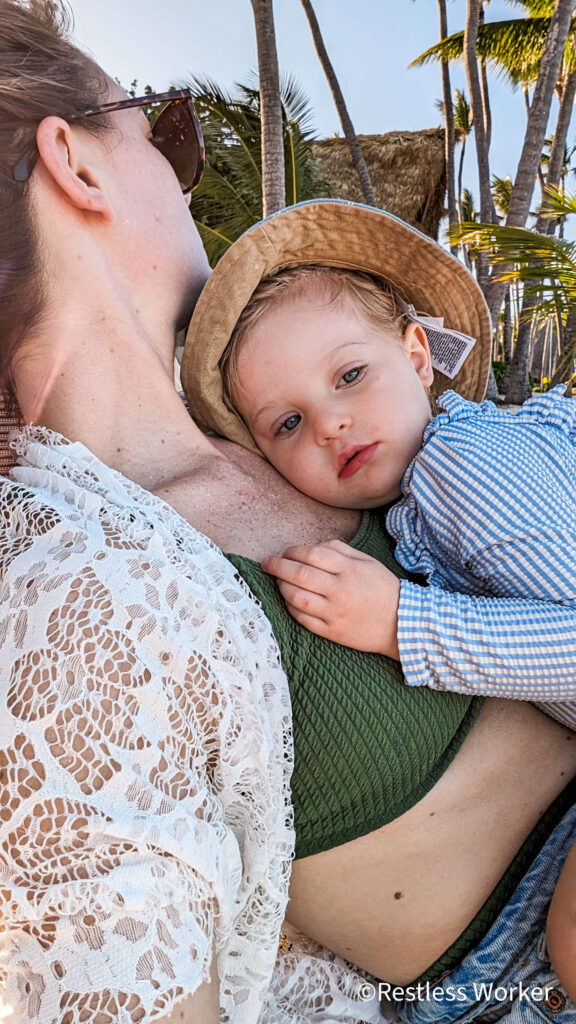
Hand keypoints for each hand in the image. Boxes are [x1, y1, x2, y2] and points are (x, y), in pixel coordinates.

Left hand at [261, 539, 399, 657]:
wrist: (402, 624)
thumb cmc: (382, 589)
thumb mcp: (367, 562)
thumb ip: (339, 550)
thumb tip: (311, 546)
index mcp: (350, 570)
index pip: (312, 554)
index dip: (292, 551)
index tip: (284, 552)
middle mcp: (340, 590)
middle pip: (299, 574)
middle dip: (277, 566)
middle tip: (266, 563)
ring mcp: (335, 613)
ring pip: (296, 597)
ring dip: (281, 587)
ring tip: (277, 581)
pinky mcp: (332, 632)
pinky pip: (303, 619)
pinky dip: (290, 607)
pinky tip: (288, 600)